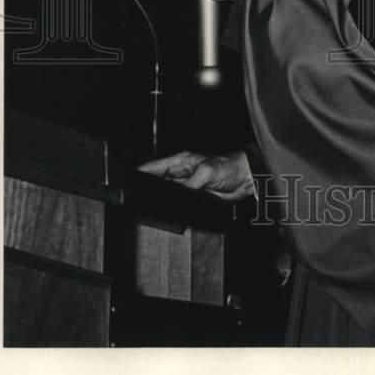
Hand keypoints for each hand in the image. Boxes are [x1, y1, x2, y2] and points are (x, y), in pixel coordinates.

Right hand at [137, 150, 254, 201]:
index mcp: (181, 161)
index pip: (155, 166)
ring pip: (167, 194)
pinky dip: (174, 208)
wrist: (245, 179)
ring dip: (162, 200)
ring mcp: (187, 185)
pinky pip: (180, 203)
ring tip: (152, 207)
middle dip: (149, 189)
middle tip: (138, 198)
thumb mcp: (206, 172)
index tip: (129, 179)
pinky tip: (171, 213)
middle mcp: (182, 173)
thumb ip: (190, 183)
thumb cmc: (229, 167)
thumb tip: (178, 194)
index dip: (141, 172)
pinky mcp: (195, 196)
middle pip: (158, 182)